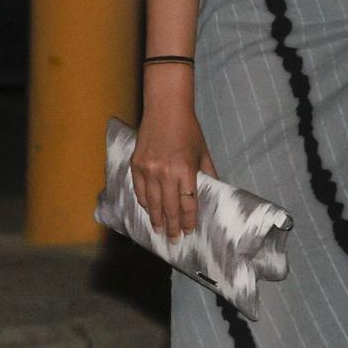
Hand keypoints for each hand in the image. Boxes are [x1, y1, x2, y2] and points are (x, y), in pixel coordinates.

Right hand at [131, 78, 215, 241]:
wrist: (165, 108)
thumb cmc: (188, 130)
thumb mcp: (203, 154)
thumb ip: (207, 176)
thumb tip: (211, 196)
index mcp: (185, 170)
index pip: (187, 204)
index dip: (188, 221)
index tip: (188, 232)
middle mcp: (165, 172)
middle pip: (168, 207)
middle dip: (171, 226)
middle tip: (173, 240)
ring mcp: (148, 168)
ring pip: (151, 202)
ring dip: (155, 218)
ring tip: (158, 230)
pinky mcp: (136, 163)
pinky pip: (139, 189)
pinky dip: (143, 201)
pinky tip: (147, 209)